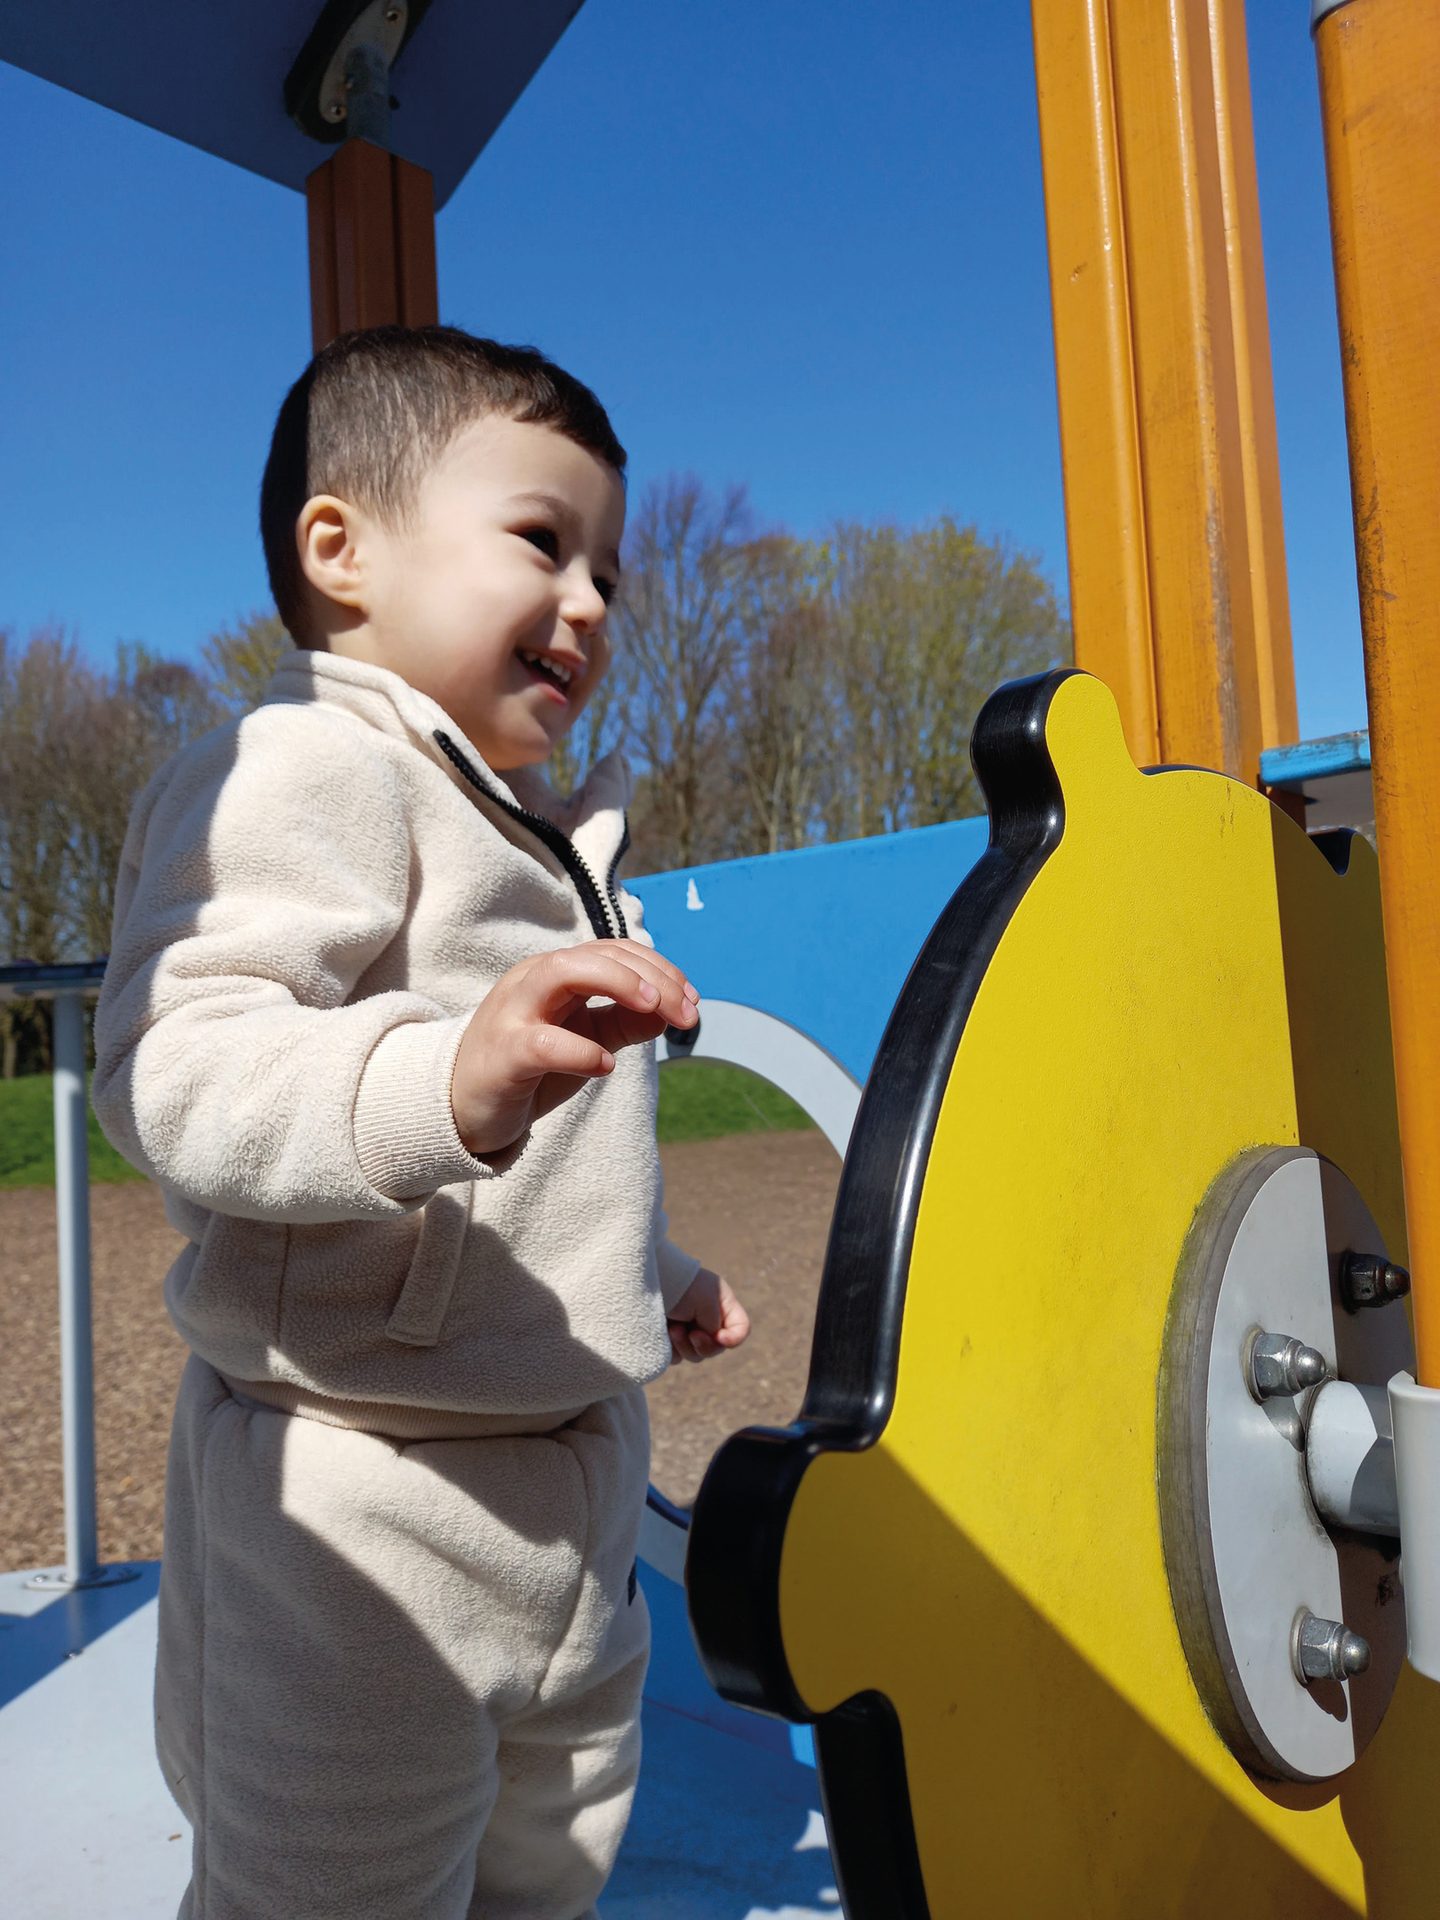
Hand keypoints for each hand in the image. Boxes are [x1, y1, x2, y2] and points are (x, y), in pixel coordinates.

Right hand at [451, 938, 698, 1158]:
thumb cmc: (529, 1070)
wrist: (462, 1108)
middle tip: (687, 1012)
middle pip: (596, 954)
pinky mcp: (504, 1053)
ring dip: (618, 983)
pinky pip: (544, 1041)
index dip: (661, 971)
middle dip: (651, 977)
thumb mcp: (586, 1041)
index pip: (615, 952)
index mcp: (556, 974)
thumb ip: (624, 1023)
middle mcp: (534, 981)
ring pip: (562, 971)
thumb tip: (671, 1012)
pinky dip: (581, 1050)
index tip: (693, 1004)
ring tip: (653, 1009)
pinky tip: (605, 1065)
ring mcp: (514, 1012)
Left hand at [667, 1267, 749, 1363]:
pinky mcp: (668, 1339)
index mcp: (722, 1305)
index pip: (741, 1329)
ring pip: (696, 1355)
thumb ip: (715, 1325)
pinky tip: (663, 1334)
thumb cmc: (680, 1287)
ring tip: (673, 1329)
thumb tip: (706, 1339)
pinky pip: (676, 1357)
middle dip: (704, 1344)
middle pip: (717, 1348)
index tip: (719, 1337)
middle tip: (692, 1334)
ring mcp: (687, 1330)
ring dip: (685, 1346)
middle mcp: (707, 1318)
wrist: (646, 1283)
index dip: (734, 1338)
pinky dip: (671, 1350)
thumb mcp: (707, 1301)